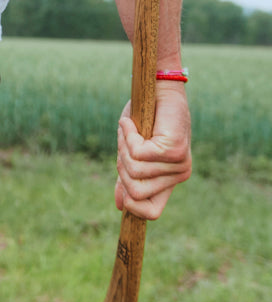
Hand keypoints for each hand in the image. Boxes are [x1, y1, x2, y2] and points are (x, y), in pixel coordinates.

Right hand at [115, 81, 191, 219]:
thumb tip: (120, 205)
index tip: (122, 185)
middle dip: (121, 167)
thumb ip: (128, 178)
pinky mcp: (175, 150)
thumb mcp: (132, 152)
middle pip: (135, 192)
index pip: (152, 212)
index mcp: (170, 181)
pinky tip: (131, 123)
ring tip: (130, 130)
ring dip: (123, 147)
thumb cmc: (144, 119)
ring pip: (134, 171)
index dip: (132, 206)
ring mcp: (180, 164)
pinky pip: (138, 153)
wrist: (158, 89)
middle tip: (126, 144)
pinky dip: (127, 136)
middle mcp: (180, 175)